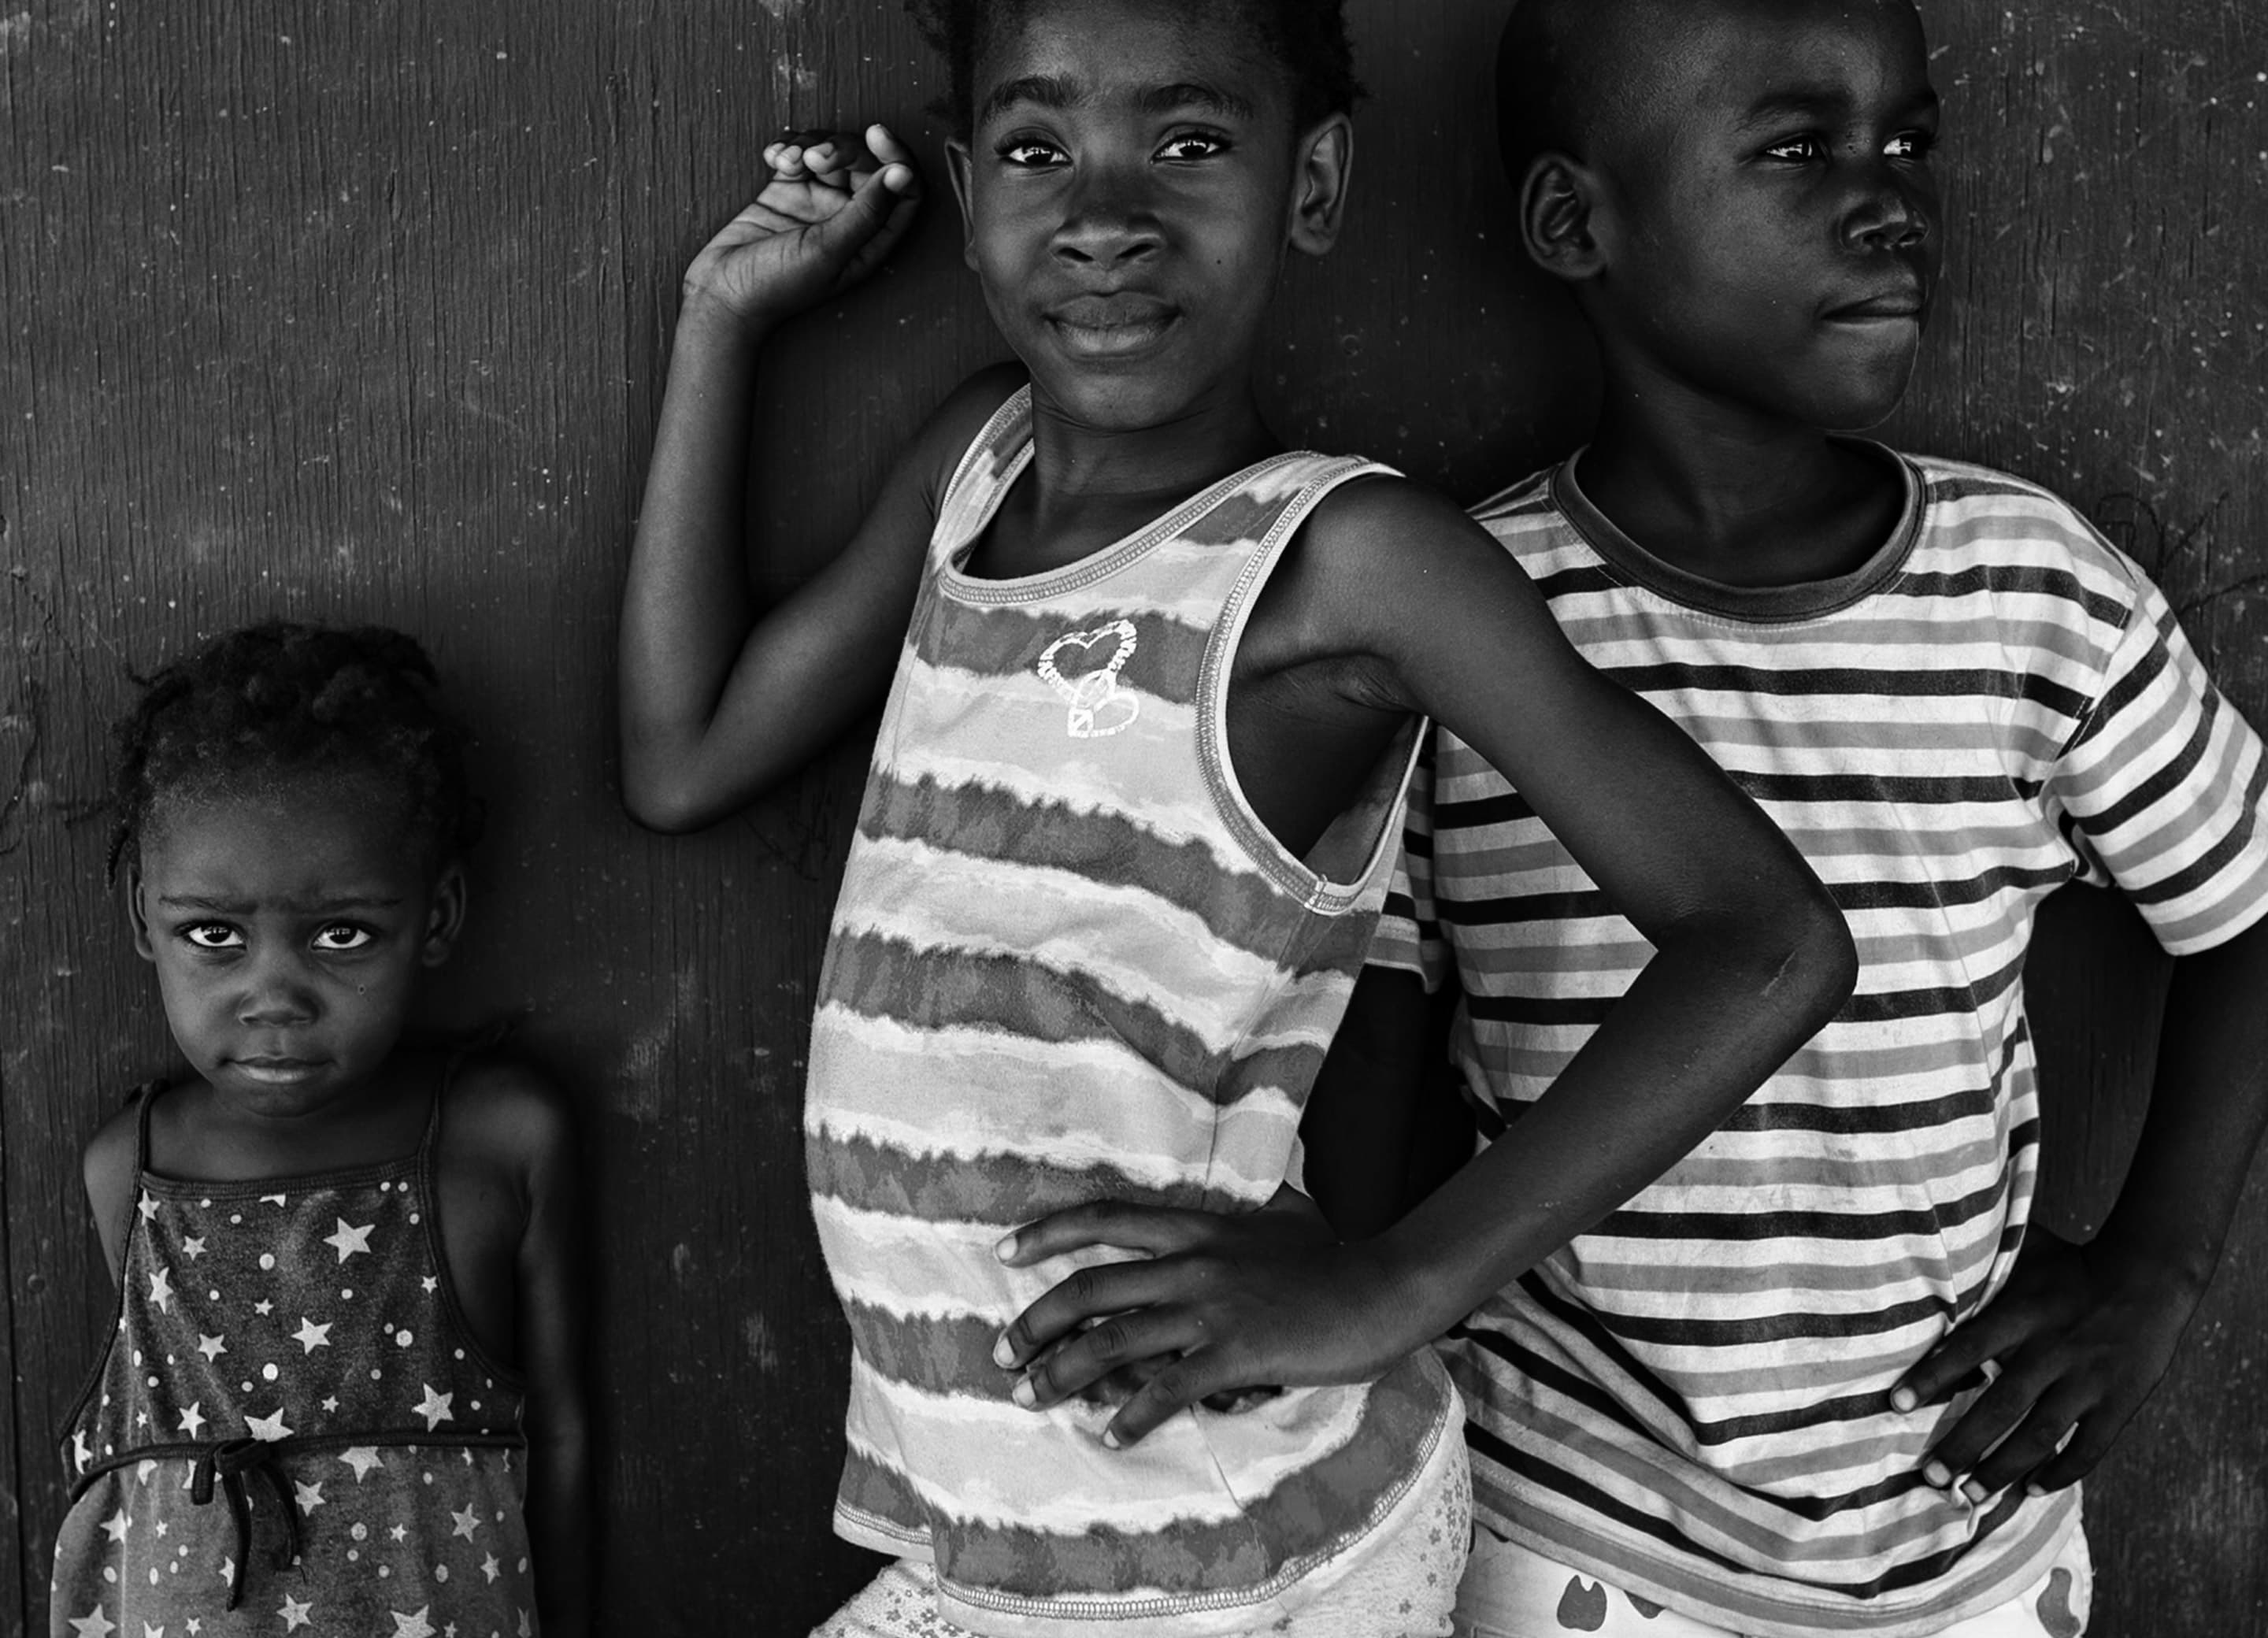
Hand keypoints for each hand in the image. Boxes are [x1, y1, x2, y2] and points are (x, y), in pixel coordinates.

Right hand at [681, 122, 921, 330]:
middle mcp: (848, 220)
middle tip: (816, 157)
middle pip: (864, 164)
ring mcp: (816, 204)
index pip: (903, 191)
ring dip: (811, 144)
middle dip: (842, 148)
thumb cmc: (778, 286)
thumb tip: (902, 173)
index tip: (875, 135)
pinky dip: (788, 147)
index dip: (896, 157)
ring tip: (788, 162)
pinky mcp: (786, 191)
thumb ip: (867, 212)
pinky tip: (773, 158)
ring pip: (830, 153)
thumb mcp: (828, 250)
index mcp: (870, 241)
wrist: (722, 295)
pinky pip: (797, 155)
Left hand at [991, 1186, 1410, 1447]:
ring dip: (1062, 1374)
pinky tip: (1113, 1436)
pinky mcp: (1238, 1353)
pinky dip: (1134, 1416)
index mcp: (1198, 1226)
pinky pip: (1169, 1389)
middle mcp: (1193, 1262)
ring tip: (1031, 1398)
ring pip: (1114, 1342)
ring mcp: (1213, 1308)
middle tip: (1003, 1354)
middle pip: (1091, 1289)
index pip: (1106, 1219)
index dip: (1049, 1233)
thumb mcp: (1287, 1210)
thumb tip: (1259, 1181)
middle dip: (1035, 1323)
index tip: (1005, 1251)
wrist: (1385, 1287)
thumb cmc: (1336, 1253)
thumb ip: (1255, 1199)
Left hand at [1891, 1226, 2205, 1501]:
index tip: (1896, 1404)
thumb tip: (1924, 1253)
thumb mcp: (2024, 1253)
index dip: (1932, 1376)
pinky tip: (2032, 1489)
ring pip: (2040, 1435)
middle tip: (1931, 1476)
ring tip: (1971, 1494)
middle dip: (1964, 1444)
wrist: (2149, 1277)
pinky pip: (2089, 1448)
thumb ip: (1982, 1264)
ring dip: (2003, 1468)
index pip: (1969, 1348)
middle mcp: (2053, 1350)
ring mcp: (2089, 1381)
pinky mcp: (2120, 1402)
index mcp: (2024, 1313)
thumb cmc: (2071, 1266)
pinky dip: (2061, 1473)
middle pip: (2001, 1405)